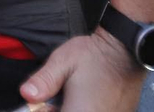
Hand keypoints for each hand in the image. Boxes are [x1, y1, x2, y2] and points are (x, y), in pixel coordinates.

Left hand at [21, 31, 144, 111]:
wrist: (126, 47)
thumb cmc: (95, 55)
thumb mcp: (62, 62)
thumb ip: (44, 81)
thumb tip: (26, 94)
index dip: (45, 111)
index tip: (43, 105)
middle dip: (60, 110)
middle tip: (55, 100)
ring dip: (73, 108)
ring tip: (72, 96)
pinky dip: (86, 109)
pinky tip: (85, 99)